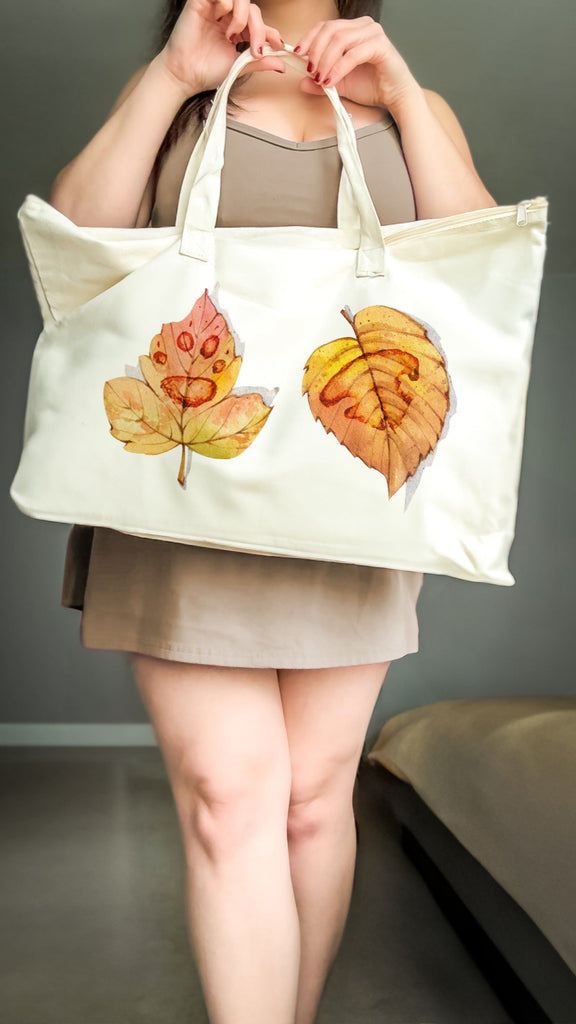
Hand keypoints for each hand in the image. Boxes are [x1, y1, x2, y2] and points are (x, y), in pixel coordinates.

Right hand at [157, 0, 285, 96]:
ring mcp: (215, 8)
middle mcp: (227, 16)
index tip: (278, 45)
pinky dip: (227, 5)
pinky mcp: (202, 2)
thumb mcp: (240, 67)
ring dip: (243, 17)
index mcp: (235, 28)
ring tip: (232, 36)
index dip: (270, 32)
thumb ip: (260, 62)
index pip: (258, 22)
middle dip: (259, 30)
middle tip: (255, 50)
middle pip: (253, 9)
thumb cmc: (207, 71)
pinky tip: (220, 22)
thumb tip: (282, 65)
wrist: (186, 76)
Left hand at [294, 17, 419, 112]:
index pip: (325, 26)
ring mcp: (373, 33)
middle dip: (316, 51)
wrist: (395, 97)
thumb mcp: (339, 84)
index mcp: (353, 29)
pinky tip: (331, 81)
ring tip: (320, 79)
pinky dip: (338, 68)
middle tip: (310, 71)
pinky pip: (353, 54)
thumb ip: (320, 81)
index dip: (309, 38)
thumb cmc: (371, 86)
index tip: (297, 54)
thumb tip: (301, 82)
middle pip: (330, 30)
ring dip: (326, 61)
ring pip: (340, 40)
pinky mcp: (380, 45)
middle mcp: (363, 26)